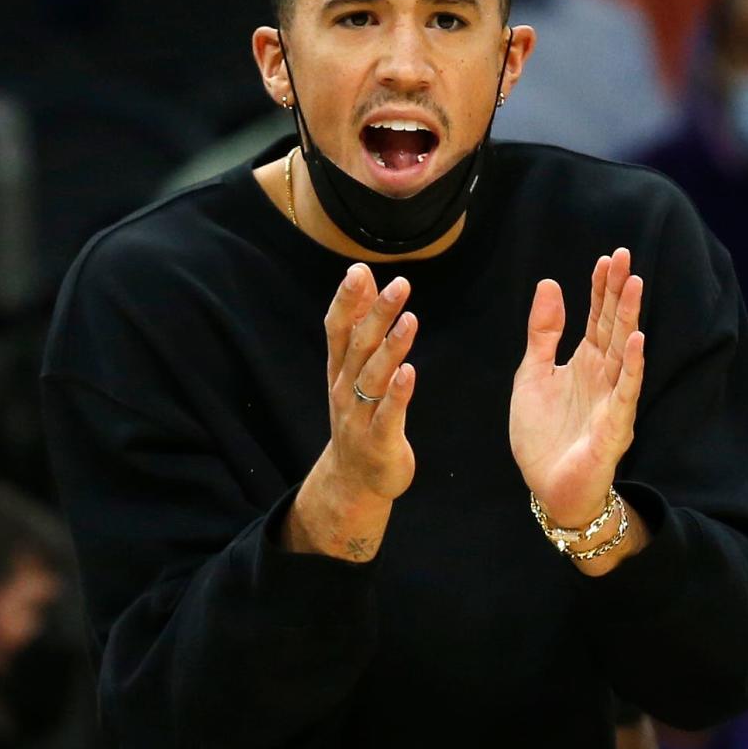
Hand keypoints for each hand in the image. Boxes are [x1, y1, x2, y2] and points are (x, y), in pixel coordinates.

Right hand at [283, 263, 417, 560]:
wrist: (354, 478)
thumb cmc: (359, 413)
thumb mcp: (354, 368)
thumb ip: (358, 323)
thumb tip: (362, 275)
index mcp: (339, 369)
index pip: (338, 328)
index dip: (347, 300)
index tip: (359, 270)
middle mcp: (345, 388)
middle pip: (359, 346)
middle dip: (377, 314)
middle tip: (399, 284)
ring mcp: (359, 415)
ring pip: (373, 377)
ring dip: (391, 347)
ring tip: (409, 320)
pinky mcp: (379, 440)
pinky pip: (388, 414)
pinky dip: (397, 393)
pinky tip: (409, 371)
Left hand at [509, 247, 644, 529]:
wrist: (547, 487)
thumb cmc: (542, 435)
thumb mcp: (532, 375)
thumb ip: (542, 333)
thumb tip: (549, 283)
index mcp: (584, 363)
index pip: (597, 317)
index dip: (600, 288)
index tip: (606, 257)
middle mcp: (603, 376)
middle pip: (614, 326)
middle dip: (619, 292)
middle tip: (624, 256)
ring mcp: (612, 399)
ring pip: (624, 351)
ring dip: (630, 318)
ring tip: (635, 284)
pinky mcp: (614, 426)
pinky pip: (627, 392)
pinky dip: (634, 367)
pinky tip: (638, 341)